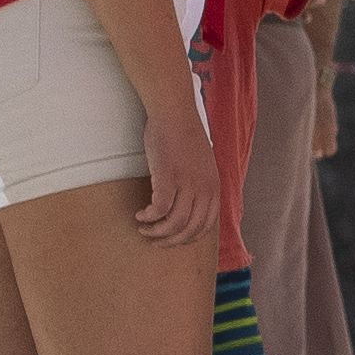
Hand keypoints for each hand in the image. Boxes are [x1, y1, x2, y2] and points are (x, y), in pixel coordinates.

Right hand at [134, 102, 225, 247]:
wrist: (175, 114)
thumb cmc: (184, 137)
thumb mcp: (203, 165)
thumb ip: (200, 184)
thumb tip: (191, 204)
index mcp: (214, 186)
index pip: (207, 225)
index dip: (188, 238)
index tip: (173, 239)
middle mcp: (204, 187)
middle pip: (190, 229)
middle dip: (171, 240)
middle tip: (154, 240)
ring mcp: (187, 182)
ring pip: (174, 223)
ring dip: (156, 231)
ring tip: (144, 228)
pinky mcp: (168, 176)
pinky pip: (159, 208)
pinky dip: (149, 217)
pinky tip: (140, 214)